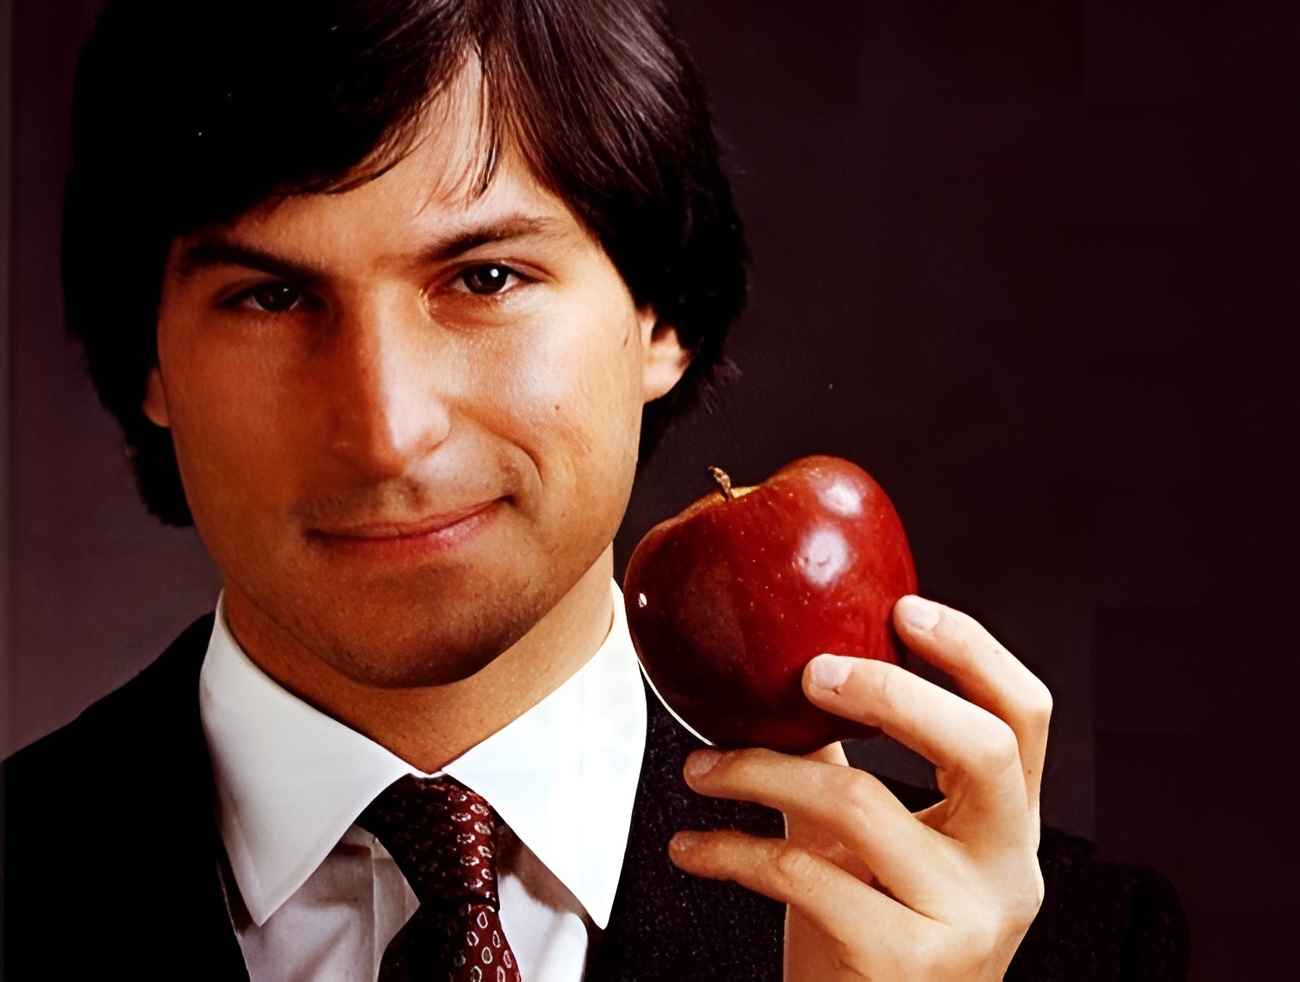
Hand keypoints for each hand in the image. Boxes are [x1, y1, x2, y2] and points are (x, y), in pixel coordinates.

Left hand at [668, 595, 1050, 979]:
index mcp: (1004, 829)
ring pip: (860, 803)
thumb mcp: (869, 847)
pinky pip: (802, 872)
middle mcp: (1006, 872)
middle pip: (983, 747)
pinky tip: (693, 847)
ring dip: (759, 772)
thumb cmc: (860, 939)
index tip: (902, 608)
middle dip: (891, 691)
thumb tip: (789, 676)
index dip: (974, 652)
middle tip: (808, 672)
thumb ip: (847, 769)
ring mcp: (964, 922)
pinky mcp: (903, 962)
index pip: (1025, 718)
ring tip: (701, 770)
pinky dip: (731, 849)